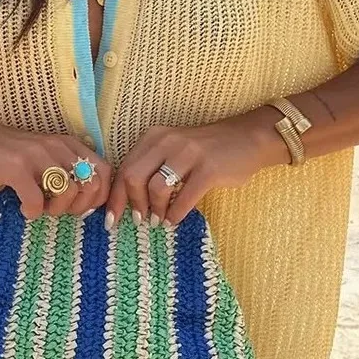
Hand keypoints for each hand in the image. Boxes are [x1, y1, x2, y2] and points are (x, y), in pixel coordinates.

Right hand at [0, 113, 111, 218]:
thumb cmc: (8, 155)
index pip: (105, 172)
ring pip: (68, 192)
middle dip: (79, 207)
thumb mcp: (45, 157)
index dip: (99, 198)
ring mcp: (36, 156)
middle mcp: (57, 147)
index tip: (80, 210)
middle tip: (59, 210)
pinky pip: (36, 200)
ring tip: (41, 208)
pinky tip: (23, 208)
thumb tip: (89, 203)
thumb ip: (66, 172)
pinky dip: (32, 212)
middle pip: (91, 185)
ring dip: (56, 210)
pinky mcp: (15, 167)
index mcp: (68, 144)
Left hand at [104, 111, 284, 228]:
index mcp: (154, 137)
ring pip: (156, 188)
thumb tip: (128, 201)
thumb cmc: (206, 151)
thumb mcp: (173, 151)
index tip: (110, 220)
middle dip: (133, 204)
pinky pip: (184, 197)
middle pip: (134, 177)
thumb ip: (152, 168)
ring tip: (160, 221)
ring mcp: (188, 153)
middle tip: (140, 221)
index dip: (115, 197)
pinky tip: (174, 220)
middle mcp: (167, 141)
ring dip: (155, 210)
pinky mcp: (208, 169)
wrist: (247, 139)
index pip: (124, 168)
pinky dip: (175, 213)